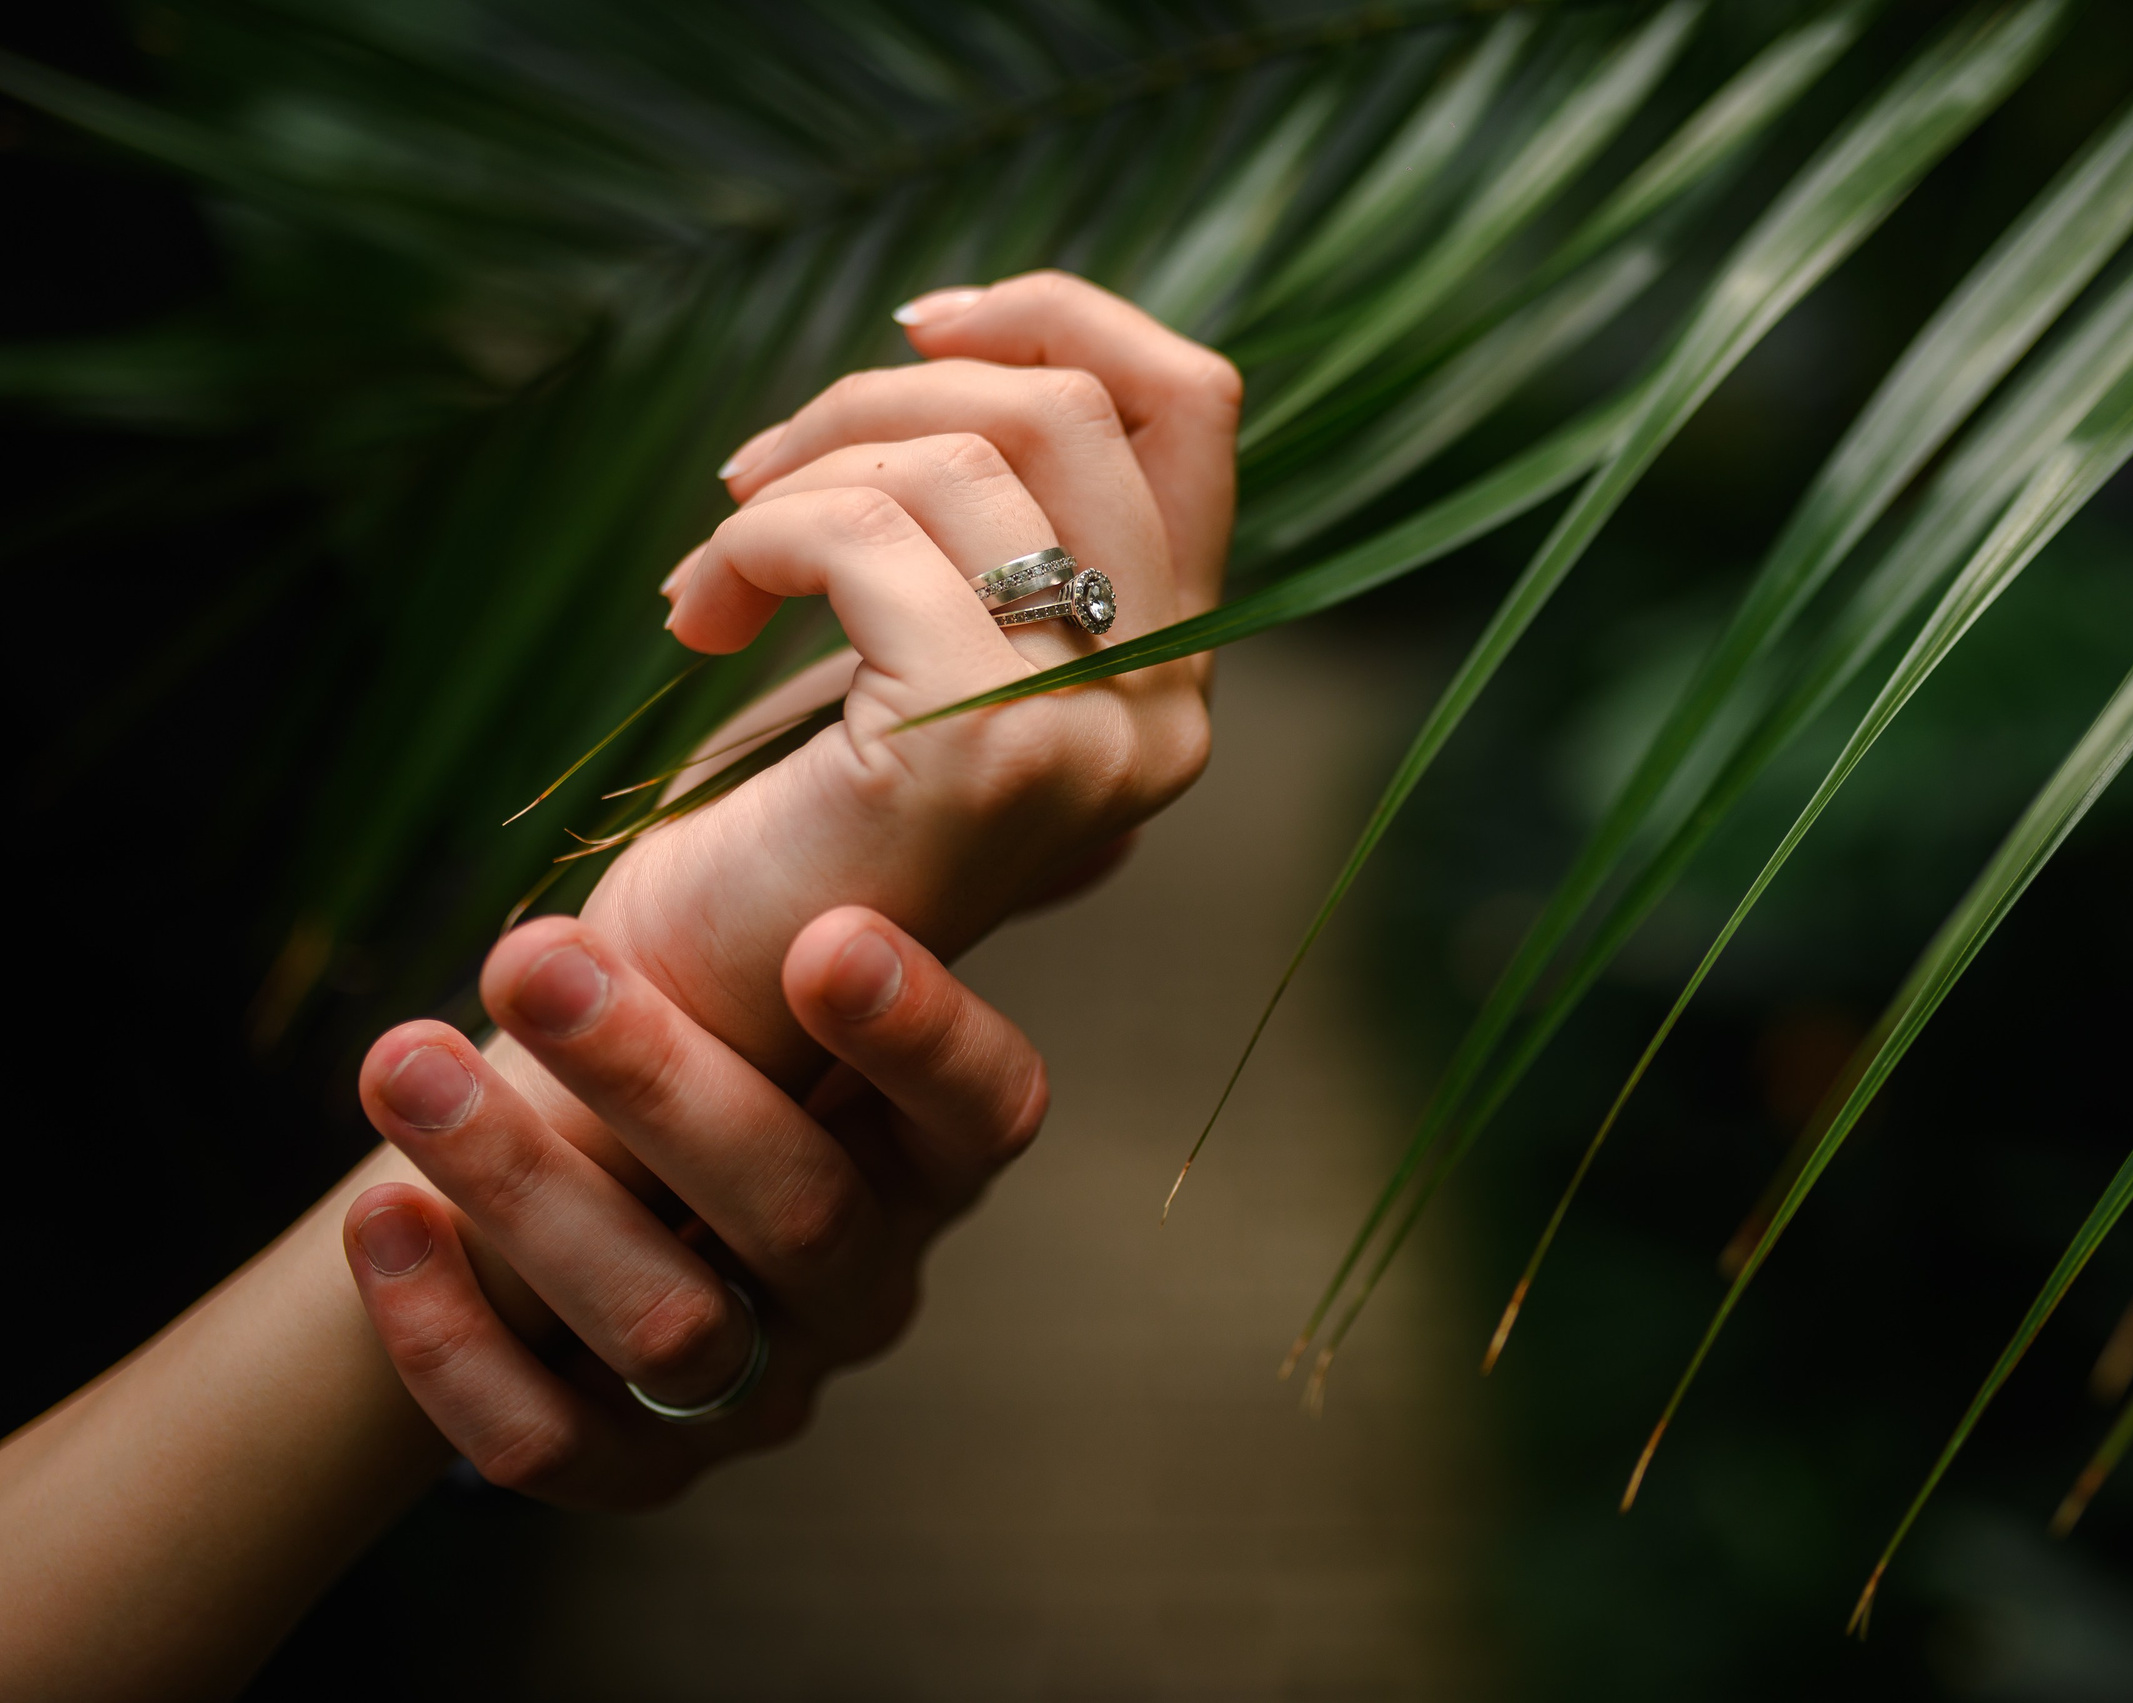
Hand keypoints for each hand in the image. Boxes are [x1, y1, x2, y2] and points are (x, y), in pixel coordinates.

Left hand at [344, 906, 1044, 1506]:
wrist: (594, 1220)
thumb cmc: (707, 1045)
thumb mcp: (783, 961)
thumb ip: (858, 865)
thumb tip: (995, 706)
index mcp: (923, 1152)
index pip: (982, 1111)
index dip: (921, 1036)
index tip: (828, 936)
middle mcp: (866, 1275)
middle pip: (798, 1206)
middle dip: (655, 1081)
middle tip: (530, 957)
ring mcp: (765, 1384)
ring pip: (671, 1325)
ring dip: (525, 1190)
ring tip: (400, 1063)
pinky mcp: (645, 1468)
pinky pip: (557, 1440)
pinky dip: (456, 1341)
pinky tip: (379, 1218)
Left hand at [582, 270, 1237, 1088]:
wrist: (706, 1014)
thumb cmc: (798, 823)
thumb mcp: (927, 640)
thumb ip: (999, 525)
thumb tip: (982, 340)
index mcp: (1174, 669)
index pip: (1189, 408)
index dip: (1061, 317)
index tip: (920, 322)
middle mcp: (1165, 705)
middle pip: (1070, 408)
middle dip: (885, 394)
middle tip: (758, 473)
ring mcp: (1087, 734)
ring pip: (960, 457)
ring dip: (798, 473)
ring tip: (718, 561)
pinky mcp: (979, 753)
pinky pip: (859, 538)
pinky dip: (751, 545)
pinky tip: (696, 618)